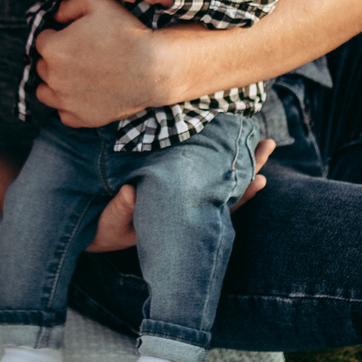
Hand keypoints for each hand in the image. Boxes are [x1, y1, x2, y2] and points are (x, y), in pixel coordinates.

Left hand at [34, 0, 179, 126]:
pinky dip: (70, 105)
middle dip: (56, 59)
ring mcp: (66, 100)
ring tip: (76, 76)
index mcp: (53, 48)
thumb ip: (68, 5)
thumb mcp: (97, 2)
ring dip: (55, 83)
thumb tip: (55, 15)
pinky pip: (63, 113)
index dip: (57, 36)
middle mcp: (53, 76)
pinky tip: (84, 94)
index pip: (42, 40)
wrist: (154, 68)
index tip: (74, 37)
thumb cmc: (126, 33)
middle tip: (80, 55)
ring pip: (45, 91)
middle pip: (42, 66)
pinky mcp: (80, 118)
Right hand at [85, 138, 276, 253]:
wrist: (91, 228)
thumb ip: (120, 211)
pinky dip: (217, 153)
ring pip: (218, 176)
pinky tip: (229, 134)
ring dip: (242, 158)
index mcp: (178, 220)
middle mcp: (186, 207)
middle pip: (226, 188)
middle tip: (270, 145)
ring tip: (264, 140)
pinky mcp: (171, 180)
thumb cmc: (102, 228)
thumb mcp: (109, 225)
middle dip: (250, 168)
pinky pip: (200, 166)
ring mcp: (181, 194)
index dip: (239, 197)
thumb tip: (130, 193)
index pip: (216, 209)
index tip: (259, 180)